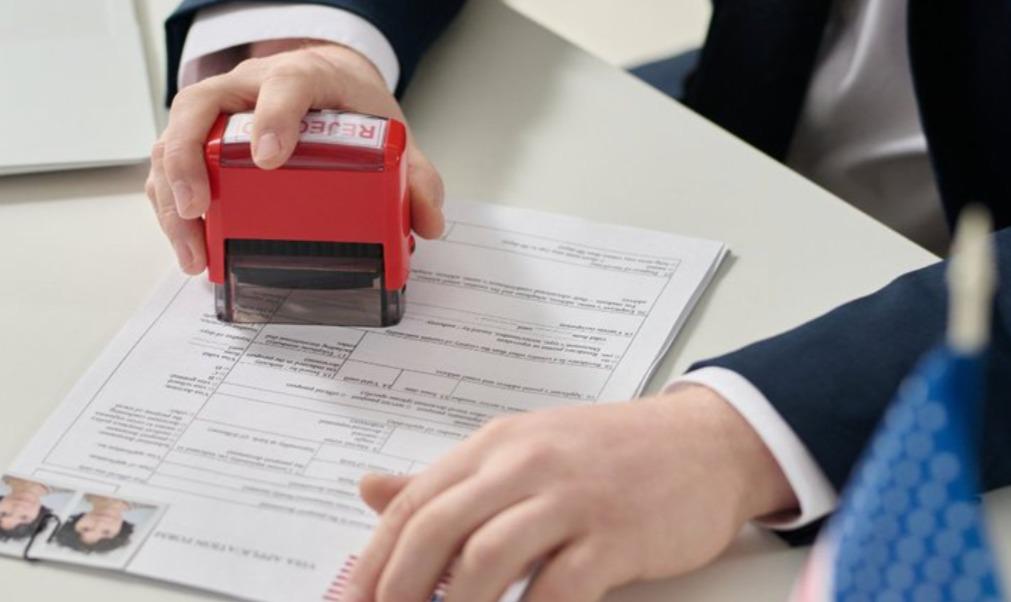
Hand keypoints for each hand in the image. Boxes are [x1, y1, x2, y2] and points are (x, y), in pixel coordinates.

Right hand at [146, 40, 444, 273]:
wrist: (326, 84)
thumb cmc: (349, 106)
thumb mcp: (390, 133)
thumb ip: (416, 175)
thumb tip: (429, 223)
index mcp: (303, 78)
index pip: (285, 83)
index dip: (273, 115)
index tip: (270, 158)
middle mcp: (248, 88)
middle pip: (199, 107)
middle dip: (190, 159)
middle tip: (199, 208)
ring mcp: (219, 112)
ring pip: (173, 139)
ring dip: (172, 196)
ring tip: (194, 250)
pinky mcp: (202, 140)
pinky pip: (170, 166)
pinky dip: (170, 206)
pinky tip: (191, 246)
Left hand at [344, 386, 797, 601]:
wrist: (705, 442)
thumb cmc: (610, 452)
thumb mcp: (522, 449)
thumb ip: (450, 478)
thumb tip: (370, 489)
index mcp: (496, 444)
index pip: (417, 501)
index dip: (376, 558)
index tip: (355, 601)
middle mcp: (526, 463)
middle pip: (438, 528)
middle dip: (400, 587)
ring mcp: (571, 497)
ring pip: (487, 558)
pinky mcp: (616, 535)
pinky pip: (559, 588)